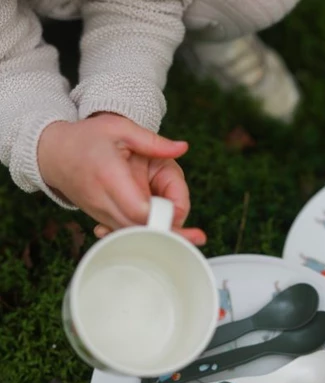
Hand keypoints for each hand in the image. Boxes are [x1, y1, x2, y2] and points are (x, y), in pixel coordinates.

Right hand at [37, 113, 205, 244]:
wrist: (53, 153)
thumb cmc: (87, 138)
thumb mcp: (121, 129)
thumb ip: (154, 141)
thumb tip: (182, 148)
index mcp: (110, 177)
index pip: (138, 208)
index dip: (160, 217)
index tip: (179, 216)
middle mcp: (104, 201)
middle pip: (139, 229)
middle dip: (168, 234)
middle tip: (197, 237)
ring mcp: (101, 214)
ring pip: (133, 236)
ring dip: (159, 238)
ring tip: (190, 238)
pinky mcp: (102, 219)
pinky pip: (125, 233)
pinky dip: (145, 235)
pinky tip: (166, 235)